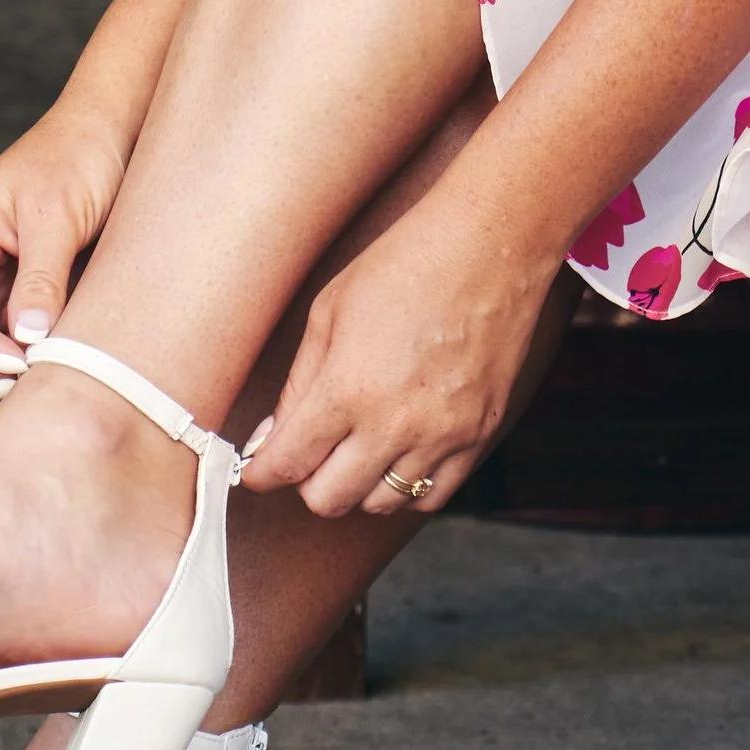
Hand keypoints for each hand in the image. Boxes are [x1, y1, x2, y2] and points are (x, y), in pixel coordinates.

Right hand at [0, 102, 130, 403]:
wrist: (115, 131)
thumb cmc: (80, 157)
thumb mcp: (57, 216)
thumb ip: (39, 280)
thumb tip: (24, 344)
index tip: (15, 364)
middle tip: (13, 391)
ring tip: (45, 382)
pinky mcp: (30, 295)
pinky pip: (13, 342)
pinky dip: (27, 362)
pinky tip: (62, 367)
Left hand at [249, 197, 555, 518]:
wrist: (491, 245)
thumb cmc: (405, 264)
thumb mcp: (329, 311)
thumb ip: (298, 385)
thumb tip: (271, 439)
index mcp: (347, 388)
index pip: (287, 465)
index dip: (261, 473)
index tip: (258, 468)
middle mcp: (395, 423)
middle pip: (329, 499)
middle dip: (305, 481)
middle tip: (307, 453)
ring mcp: (442, 435)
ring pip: (379, 503)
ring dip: (357, 485)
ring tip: (356, 447)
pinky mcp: (478, 434)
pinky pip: (432, 495)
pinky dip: (406, 486)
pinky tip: (398, 453)